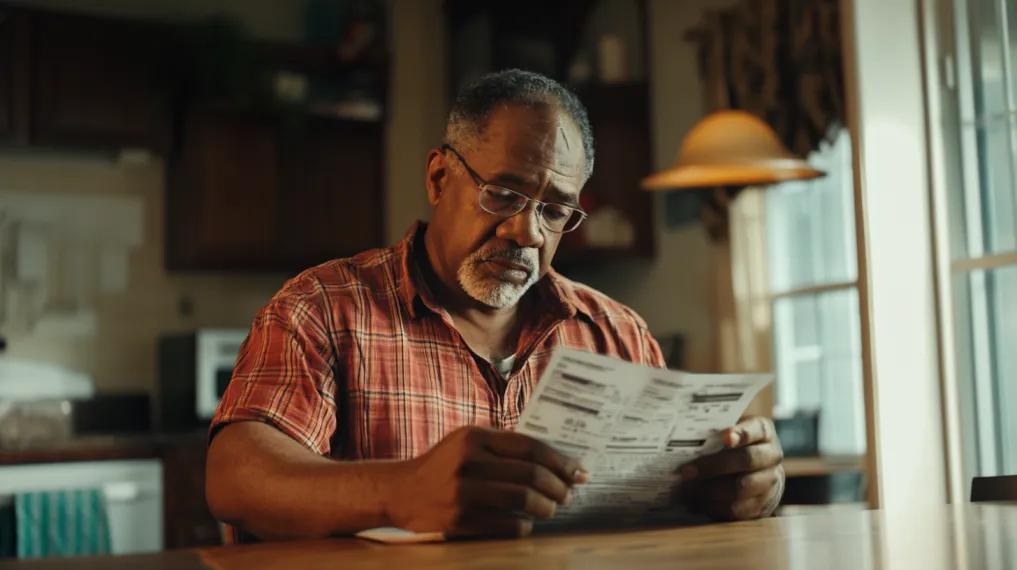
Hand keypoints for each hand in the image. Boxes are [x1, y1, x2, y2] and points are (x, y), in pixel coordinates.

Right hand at [387, 426, 587, 536]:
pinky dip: (525, 524)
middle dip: (558, 486)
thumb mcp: (467, 441)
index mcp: (475, 437)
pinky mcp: (459, 520)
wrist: (401, 491)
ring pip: (523, 499)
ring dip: (547, 506)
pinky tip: (528, 522)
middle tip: (568, 493)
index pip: (530, 446)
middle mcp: (469, 461)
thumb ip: (503, 444)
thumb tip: (554, 458)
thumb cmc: (443, 464)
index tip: (578, 471)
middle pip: (531, 474)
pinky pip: (507, 524)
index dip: (560, 460)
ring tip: (552, 508)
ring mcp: (463, 492)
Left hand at [678, 416, 784, 520]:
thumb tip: (686, 430)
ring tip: (687, 488)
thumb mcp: (732, 430)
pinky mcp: (761, 506)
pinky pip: (737, 509)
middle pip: (746, 460)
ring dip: (710, 490)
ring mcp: (769, 483)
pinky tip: (697, 501)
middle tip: (687, 470)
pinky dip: (713, 506)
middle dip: (713, 465)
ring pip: (740, 488)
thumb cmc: (738, 446)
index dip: (742, 433)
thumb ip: (716, 429)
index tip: (725, 437)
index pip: (757, 430)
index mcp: (764, 432)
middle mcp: (771, 457)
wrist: (763, 472)